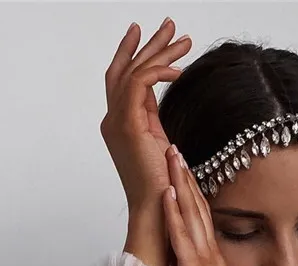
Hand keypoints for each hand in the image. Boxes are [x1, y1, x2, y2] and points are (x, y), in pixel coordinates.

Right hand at [100, 19, 191, 210]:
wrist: (157, 210)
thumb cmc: (161, 186)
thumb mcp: (158, 143)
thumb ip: (153, 118)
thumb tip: (158, 96)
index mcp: (119, 125)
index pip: (123, 80)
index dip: (135, 54)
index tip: (150, 35)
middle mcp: (113, 120)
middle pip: (126, 69)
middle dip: (149, 44)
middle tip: (171, 25)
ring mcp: (117, 122)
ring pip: (134, 71)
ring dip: (160, 51)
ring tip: (184, 40)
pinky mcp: (128, 124)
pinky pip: (141, 83)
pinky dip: (159, 71)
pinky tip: (179, 70)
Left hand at [163, 146, 258, 265]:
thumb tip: (180, 262)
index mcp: (212, 259)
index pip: (202, 217)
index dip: (192, 190)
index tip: (182, 167)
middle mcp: (211, 255)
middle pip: (198, 207)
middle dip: (186, 176)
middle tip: (175, 147)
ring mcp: (205, 263)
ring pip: (191, 215)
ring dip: (181, 184)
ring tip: (172, 156)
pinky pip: (183, 240)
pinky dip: (175, 216)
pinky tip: (168, 196)